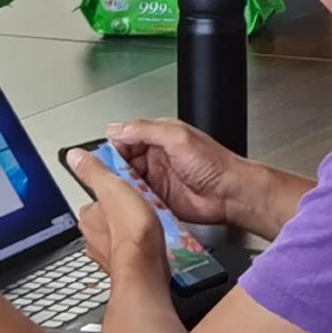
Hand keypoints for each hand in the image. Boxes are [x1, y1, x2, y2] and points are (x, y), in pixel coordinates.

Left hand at [62, 142, 171, 304]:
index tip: (122, 191)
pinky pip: (129, 254)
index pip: (93, 201)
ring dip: (126, 233)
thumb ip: (94, 171)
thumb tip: (74, 156)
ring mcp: (107, 255)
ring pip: (114, 239)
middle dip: (117, 216)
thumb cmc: (131, 229)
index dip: (108, 194)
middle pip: (104, 221)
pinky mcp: (124, 268)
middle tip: (137, 207)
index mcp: (88, 217)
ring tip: (145, 225)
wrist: (145, 267)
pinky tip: (148, 244)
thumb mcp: (112, 187)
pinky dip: (136, 249)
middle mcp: (92, 238)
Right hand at [97, 116, 256, 225]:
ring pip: (127, 182)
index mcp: (159, 138)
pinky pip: (137, 201)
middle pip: (122, 162)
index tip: (99, 156)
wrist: (232, 194)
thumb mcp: (178, 137)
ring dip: (121, 187)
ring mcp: (156, 181)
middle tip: (104, 176)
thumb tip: (116, 128)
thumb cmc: (215, 163)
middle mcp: (155, 158)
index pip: (125, 138)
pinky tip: (127, 204)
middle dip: (112, 169)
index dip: (112, 146)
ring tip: (115, 191)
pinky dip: (130, 203)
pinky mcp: (158, 201)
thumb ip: (146, 130)